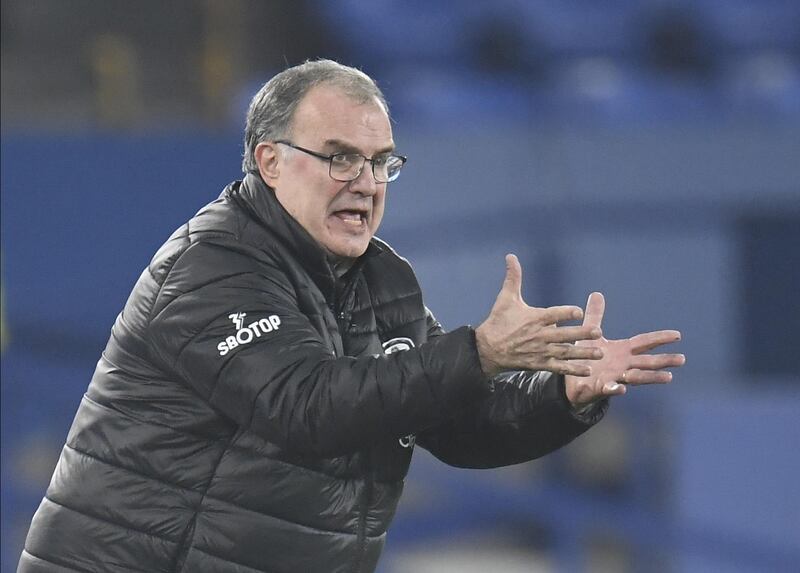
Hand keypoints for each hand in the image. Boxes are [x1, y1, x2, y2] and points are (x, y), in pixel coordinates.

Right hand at [475, 254, 602, 377]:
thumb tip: (511, 256)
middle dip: (582, 333)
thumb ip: (513, 277)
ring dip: (583, 352)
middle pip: (564, 335)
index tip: (579, 311)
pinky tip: (587, 370)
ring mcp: (541, 351)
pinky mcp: (539, 364)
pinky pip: (559, 367)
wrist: (487, 348)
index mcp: (534, 318)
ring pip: (565, 352)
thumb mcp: (506, 298)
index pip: (553, 314)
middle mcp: (540, 335)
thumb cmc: (498, 321)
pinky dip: (573, 369)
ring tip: (599, 352)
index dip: (566, 313)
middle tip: (598, 332)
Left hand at [565, 292, 685, 407]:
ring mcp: (614, 378)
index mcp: (622, 351)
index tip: (678, 335)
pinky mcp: (601, 388)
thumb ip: (595, 316)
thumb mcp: (591, 334)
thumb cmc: (586, 358)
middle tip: (682, 359)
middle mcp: (623, 365)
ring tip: (668, 377)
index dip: (660, 338)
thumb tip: (597, 293)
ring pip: (636, 378)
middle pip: (647, 362)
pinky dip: (615, 389)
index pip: (644, 343)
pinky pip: (610, 390)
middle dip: (664, 360)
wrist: (572, 381)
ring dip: (651, 377)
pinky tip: (622, 389)